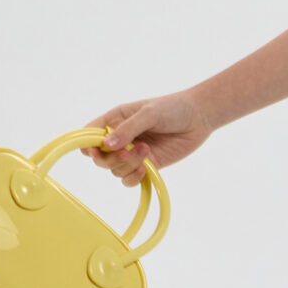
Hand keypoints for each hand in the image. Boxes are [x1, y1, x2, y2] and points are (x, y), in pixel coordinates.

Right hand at [79, 90, 212, 184]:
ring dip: (127, 165)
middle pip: (100, 157)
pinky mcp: (146, 166)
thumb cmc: (173, 108)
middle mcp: (120, 138)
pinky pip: (130, 179)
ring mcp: (132, 153)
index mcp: (115, 120)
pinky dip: (133, 177)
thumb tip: (107, 144)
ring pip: (115, 170)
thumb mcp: (148, 114)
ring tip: (146, 151)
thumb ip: (128, 129)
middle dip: (110, 158)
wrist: (199, 118)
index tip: (96, 150)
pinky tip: (145, 168)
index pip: (89, 135)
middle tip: (128, 151)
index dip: (87, 145)